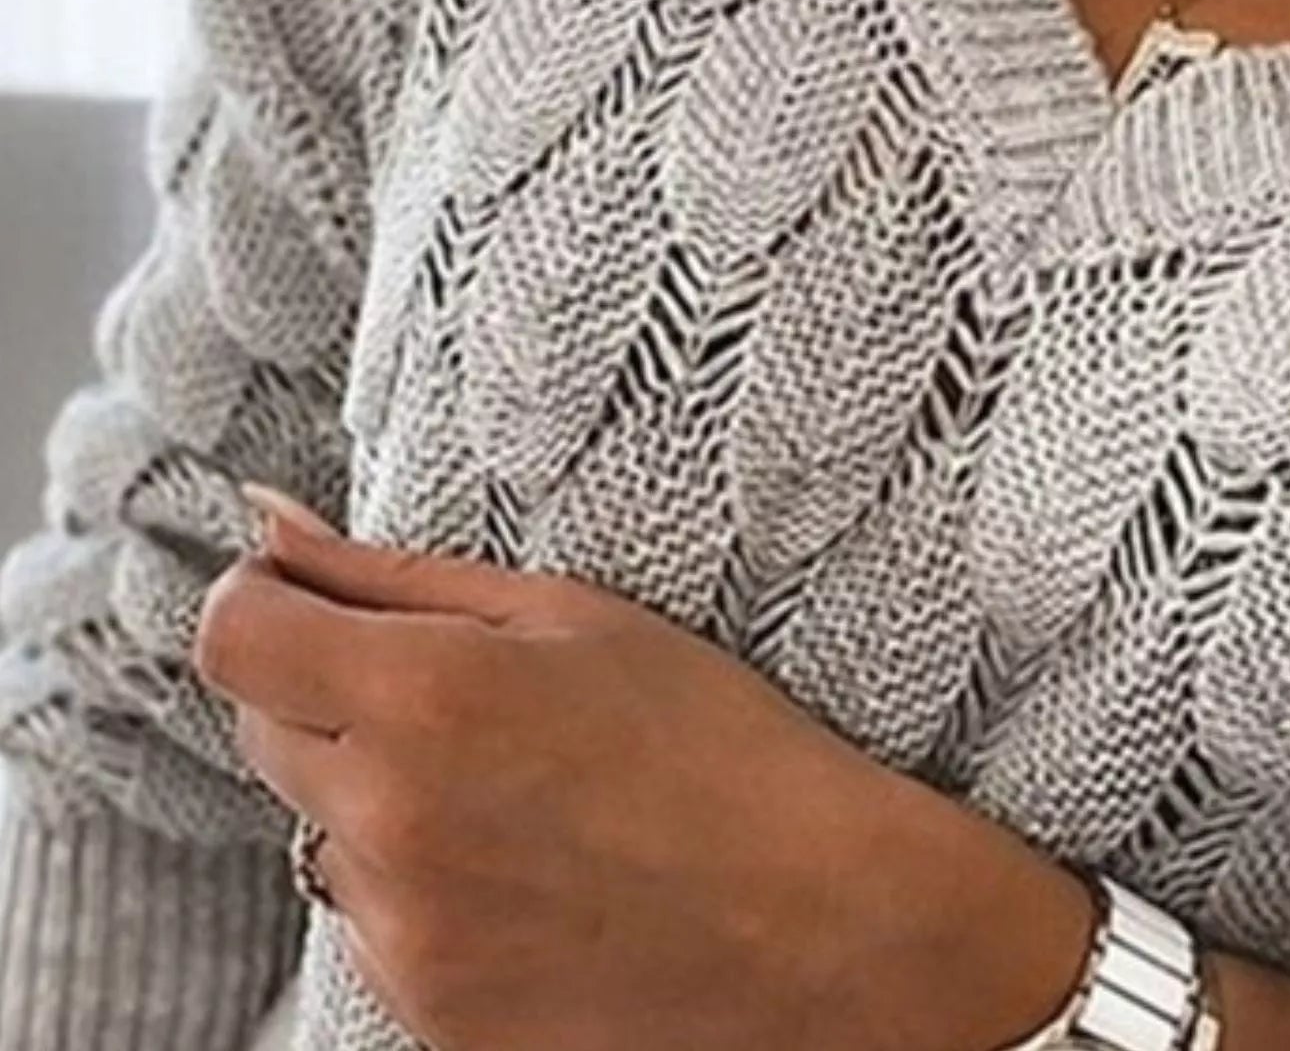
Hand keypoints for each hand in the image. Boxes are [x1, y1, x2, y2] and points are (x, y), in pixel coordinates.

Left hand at [194, 489, 1095, 1050]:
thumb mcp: (563, 613)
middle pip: (261, 726)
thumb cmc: (712, 741)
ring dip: (367, 790)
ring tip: (503, 785)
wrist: (820, 924)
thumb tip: (266, 524)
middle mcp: (388, 820)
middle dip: (319, 686)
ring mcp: (403, 933)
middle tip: (442, 682)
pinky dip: (411, 881)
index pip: (234, 636)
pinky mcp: (428, 1015)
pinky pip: (367, 920)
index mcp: (424, 695)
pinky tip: (519, 865)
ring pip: (312, 828)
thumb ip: (387, 571)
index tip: (304, 594)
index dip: (259, 598)